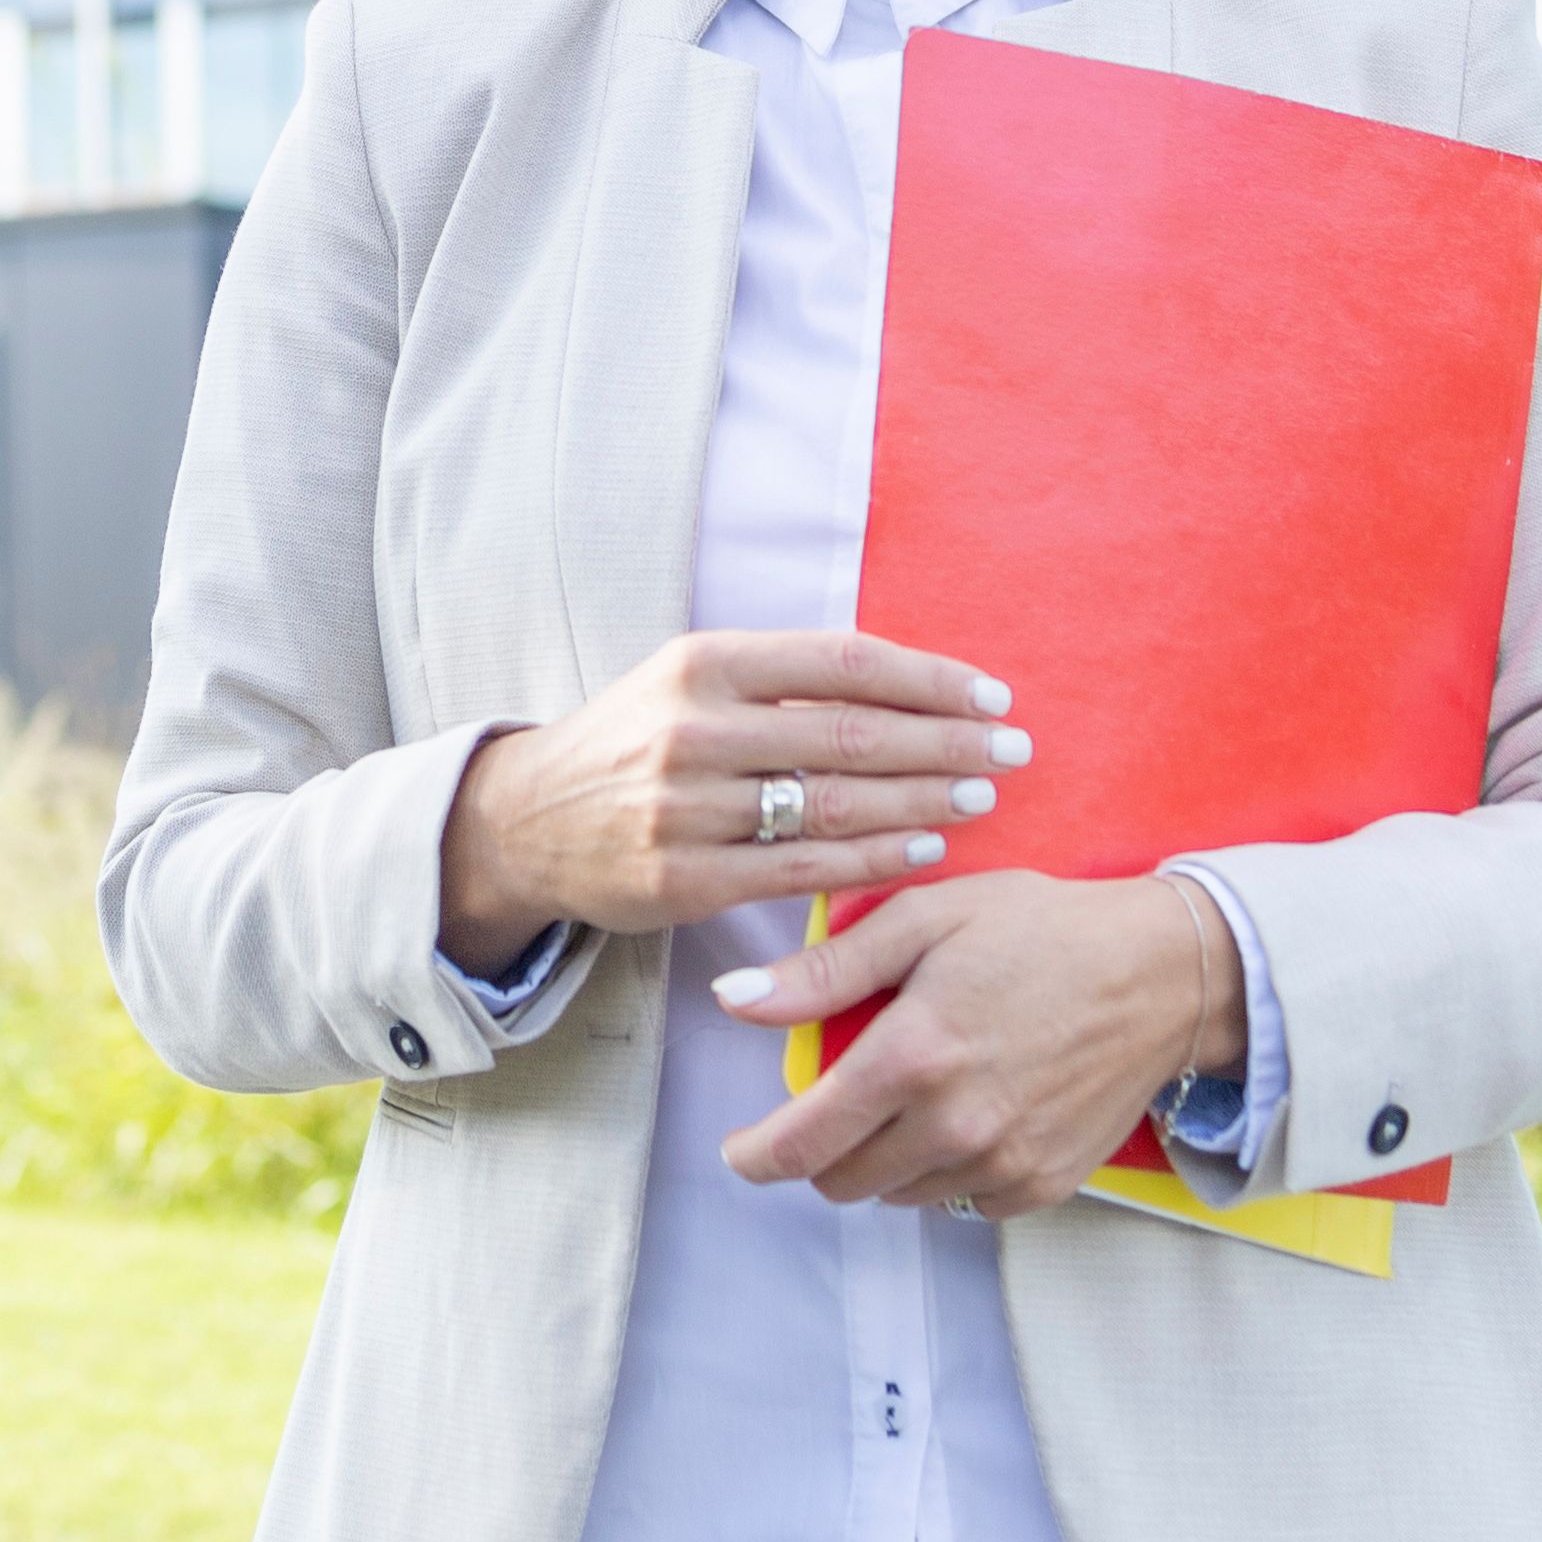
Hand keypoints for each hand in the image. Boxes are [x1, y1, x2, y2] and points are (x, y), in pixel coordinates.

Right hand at [431, 630, 1029, 970]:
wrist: (527, 820)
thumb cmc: (633, 741)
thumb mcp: (689, 682)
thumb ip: (782, 680)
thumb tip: (908, 683)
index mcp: (704, 662)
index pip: (844, 661)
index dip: (929, 677)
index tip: (992, 695)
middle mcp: (694, 729)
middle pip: (851, 734)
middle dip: (947, 744)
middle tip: (1013, 750)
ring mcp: (687, 809)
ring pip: (834, 805)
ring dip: (924, 802)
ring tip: (983, 799)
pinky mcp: (684, 880)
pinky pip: (802, 870)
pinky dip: (873, 859)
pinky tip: (925, 849)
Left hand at [707, 869, 1240, 1218]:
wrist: (1162, 974)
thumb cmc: (1040, 931)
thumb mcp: (924, 919)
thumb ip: (824, 971)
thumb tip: (735, 999)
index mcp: (911, 1059)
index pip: (800, 1145)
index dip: (755, 1156)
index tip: (739, 1150)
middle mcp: (954, 1126)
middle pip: (842, 1181)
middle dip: (821, 1149)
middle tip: (842, 1099)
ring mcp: (1003, 1164)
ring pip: (899, 1195)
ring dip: (886, 1158)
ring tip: (917, 1093)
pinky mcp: (1042, 1185)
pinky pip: (962, 1202)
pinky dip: (947, 1171)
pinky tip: (969, 1114)